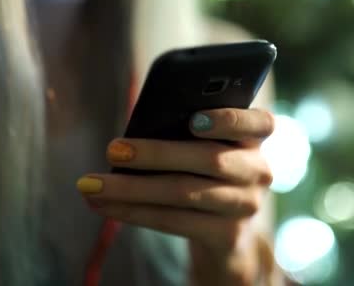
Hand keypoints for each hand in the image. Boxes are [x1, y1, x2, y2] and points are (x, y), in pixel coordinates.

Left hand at [76, 108, 274, 283]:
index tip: (195, 118)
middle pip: (211, 159)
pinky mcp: (227, 234)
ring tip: (92, 184)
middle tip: (114, 149)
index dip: (230, 120)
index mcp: (256, 139)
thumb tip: (135, 132)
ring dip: (133, 188)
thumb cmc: (204, 173)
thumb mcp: (208, 147)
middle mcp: (259, 172)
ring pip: (185, 193)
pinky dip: (134, 212)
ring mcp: (246, 206)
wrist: (226, 231)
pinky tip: (104, 205)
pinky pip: (175, 222)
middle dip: (158, 154)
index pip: (261, 123)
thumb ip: (188, 132)